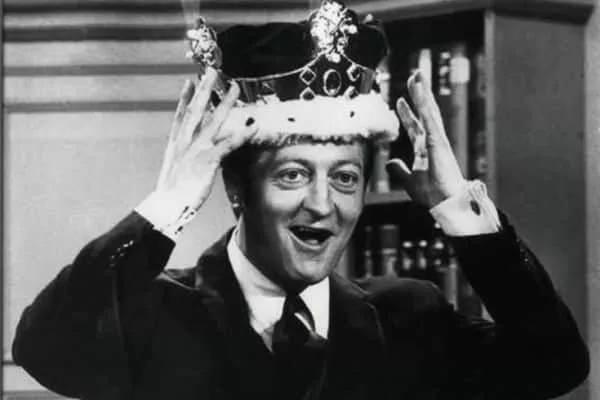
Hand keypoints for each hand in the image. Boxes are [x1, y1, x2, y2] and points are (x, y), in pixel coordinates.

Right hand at [156, 68, 256, 209]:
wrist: (168, 205)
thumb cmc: (171, 195)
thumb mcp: (174, 171)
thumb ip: (183, 159)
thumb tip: (189, 157)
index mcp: (175, 145)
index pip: (180, 116)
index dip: (185, 98)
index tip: (190, 82)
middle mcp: (184, 142)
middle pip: (195, 109)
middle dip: (204, 89)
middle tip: (212, 71)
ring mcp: (196, 149)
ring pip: (213, 120)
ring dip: (226, 102)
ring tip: (235, 87)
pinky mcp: (208, 159)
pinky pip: (228, 143)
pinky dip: (241, 134)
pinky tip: (252, 126)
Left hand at [386, 71, 466, 207]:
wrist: (445, 203)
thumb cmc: (432, 195)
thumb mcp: (409, 180)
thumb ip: (399, 170)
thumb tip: (391, 162)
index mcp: (425, 150)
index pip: (415, 127)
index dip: (407, 114)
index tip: (400, 101)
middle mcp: (432, 141)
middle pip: (424, 113)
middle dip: (418, 95)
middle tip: (414, 77)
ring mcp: (436, 140)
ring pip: (428, 111)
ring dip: (422, 93)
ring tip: (417, 75)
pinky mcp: (438, 140)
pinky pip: (430, 118)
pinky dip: (424, 104)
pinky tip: (420, 91)